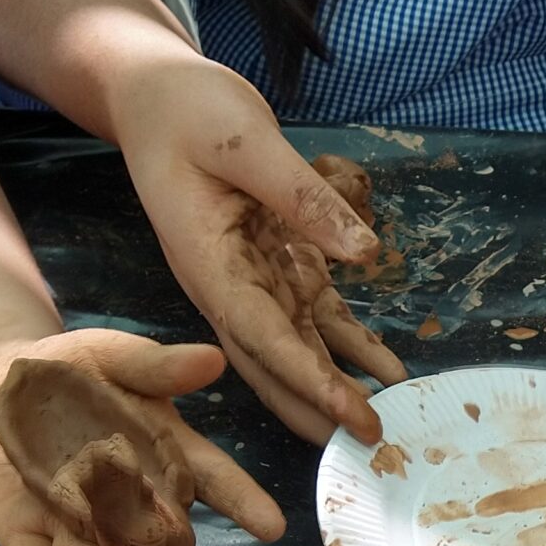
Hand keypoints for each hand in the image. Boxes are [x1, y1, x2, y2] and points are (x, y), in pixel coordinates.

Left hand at [0, 327, 285, 545]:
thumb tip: (215, 359)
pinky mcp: (25, 533)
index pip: (212, 483)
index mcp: (164, 461)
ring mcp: (75, 525)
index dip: (242, 503)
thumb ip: (157, 367)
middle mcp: (128, 506)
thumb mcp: (114, 357)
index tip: (272, 527)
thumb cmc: (70, 369)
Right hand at [111, 56, 404, 443]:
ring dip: (338, 388)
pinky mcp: (274, 265)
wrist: (156, 96)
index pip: (262, 335)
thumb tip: (365, 251)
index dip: (308, 379)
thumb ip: (303, 195)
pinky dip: (351, 344)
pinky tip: (389, 370)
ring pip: (297, 350)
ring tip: (387, 425)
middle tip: (372, 448)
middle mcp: (226, 286)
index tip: (351, 415)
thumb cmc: (187, 110)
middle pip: (275, 365)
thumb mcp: (245, 139)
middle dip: (319, 410)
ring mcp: (250, 280)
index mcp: (209, 264)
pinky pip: (316, 316)